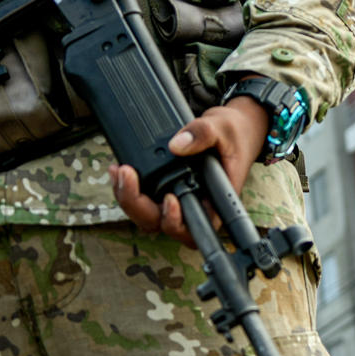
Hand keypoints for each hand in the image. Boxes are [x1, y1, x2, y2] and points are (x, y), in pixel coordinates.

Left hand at [111, 98, 269, 245]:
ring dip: (129, 199)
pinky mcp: (166, 189)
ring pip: (149, 216)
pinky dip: (128, 188)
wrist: (232, 128)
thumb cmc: (235, 134)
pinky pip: (144, 199)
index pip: (196, 227)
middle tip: (127, 176)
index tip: (168, 198)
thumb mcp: (222, 128)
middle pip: (162, 224)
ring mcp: (179, 199)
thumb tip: (176, 145)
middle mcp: (195, 204)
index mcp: (215, 200)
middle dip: (138, 205)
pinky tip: (120, 169)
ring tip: (119, 171)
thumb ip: (202, 134)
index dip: (176, 221)